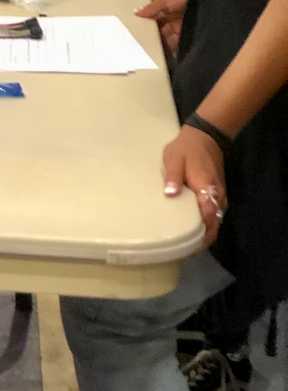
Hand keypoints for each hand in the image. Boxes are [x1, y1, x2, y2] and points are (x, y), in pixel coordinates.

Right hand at [136, 0, 194, 58]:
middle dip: (155, 39)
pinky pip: (183, 45)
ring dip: (164, 46)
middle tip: (145, 49)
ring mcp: (187, 28)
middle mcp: (177, 19)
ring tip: (154, 55)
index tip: (138, 36)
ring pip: (172, 40)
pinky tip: (167, 56)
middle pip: (163, 32)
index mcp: (169, 8)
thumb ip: (151, 7)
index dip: (148, 27)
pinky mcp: (195, 37)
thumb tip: (136, 13)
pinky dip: (176, 51)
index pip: (156, 21)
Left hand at [163, 124, 226, 247]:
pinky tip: (189, 232)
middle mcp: (217, 198)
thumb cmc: (187, 148)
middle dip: (199, 242)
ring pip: (214, 224)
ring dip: (201, 236)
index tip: (182, 248)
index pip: (206, 219)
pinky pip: (212, 217)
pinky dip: (204, 228)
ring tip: (182, 247)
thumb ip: (173, 176)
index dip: (196, 235)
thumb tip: (170, 195)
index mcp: (207, 190)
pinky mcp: (215, 197)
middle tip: (180, 253)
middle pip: (212, 227)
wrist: (205, 137)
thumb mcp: (175, 158)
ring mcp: (219, 198)